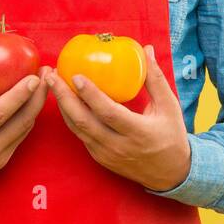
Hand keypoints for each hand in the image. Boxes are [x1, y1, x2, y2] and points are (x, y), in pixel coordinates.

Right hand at [0, 41, 48, 189]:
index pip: (0, 114)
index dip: (19, 95)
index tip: (34, 78)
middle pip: (21, 122)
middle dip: (38, 97)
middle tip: (47, 74)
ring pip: (24, 130)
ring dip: (36, 107)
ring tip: (45, 84)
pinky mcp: (1, 163)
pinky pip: (20, 138)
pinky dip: (27, 119)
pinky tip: (33, 102)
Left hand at [43, 44, 190, 191]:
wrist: (171, 174)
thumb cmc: (171, 136)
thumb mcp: (169, 106)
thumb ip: (155, 79)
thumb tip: (147, 50)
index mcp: (138, 132)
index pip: (108, 112)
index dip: (91, 95)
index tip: (76, 76)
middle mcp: (118, 146)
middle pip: (84, 121)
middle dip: (64, 97)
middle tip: (52, 76)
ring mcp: (106, 154)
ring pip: (77, 129)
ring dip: (62, 106)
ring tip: (53, 84)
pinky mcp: (100, 158)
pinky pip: (80, 136)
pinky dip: (70, 118)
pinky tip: (64, 101)